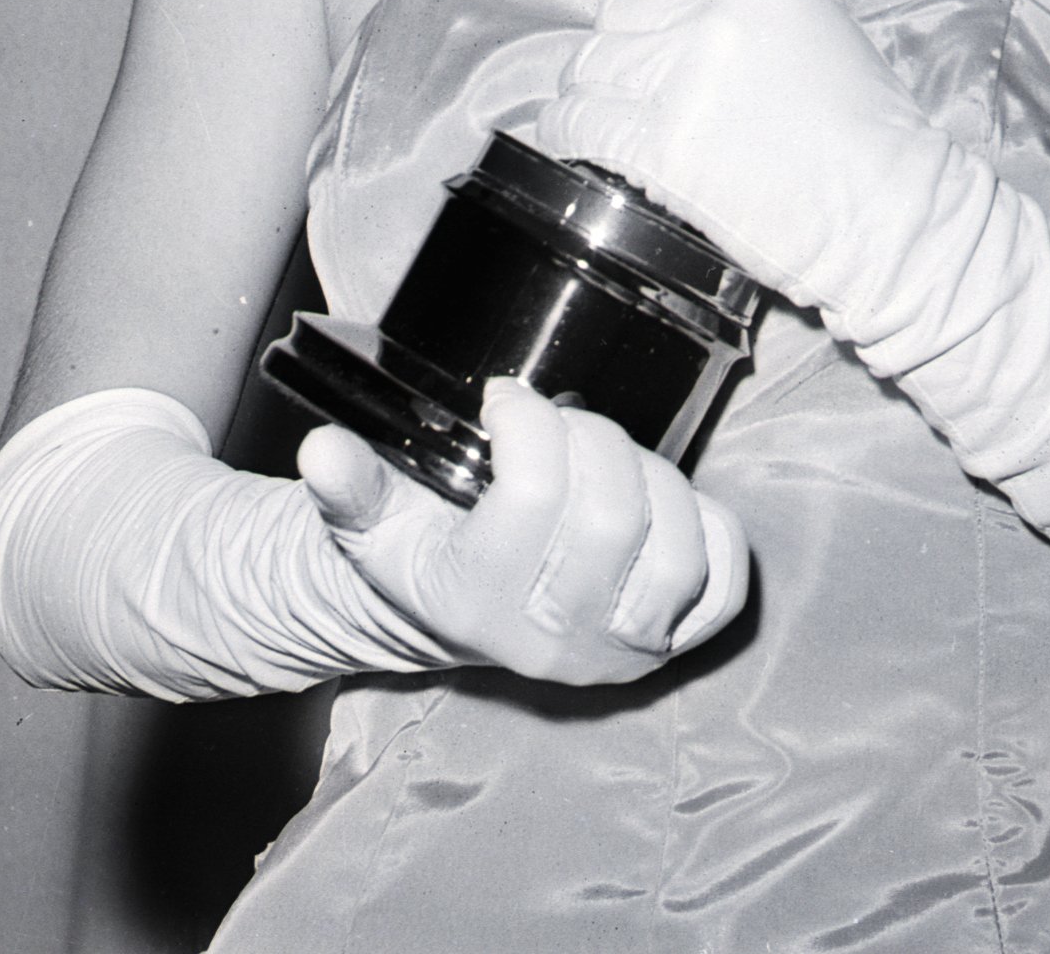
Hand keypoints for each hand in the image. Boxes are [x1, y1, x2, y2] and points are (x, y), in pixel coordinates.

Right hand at [297, 378, 748, 686]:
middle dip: (590, 439)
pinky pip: (728, 581)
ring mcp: (624, 649)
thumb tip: (321, 448)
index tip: (506, 401)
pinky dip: (710, 528)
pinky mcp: (676, 645)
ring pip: (679, 545)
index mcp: (483, 603)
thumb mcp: (371, 523)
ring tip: (606, 460)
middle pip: (614, 514)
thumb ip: (349, 486)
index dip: (528, 422)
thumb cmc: (422, 555)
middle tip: (559, 425)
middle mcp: (559, 640)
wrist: (457, 624)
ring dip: (651, 477)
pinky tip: (663, 503)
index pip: (535, 494)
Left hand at [532, 0, 953, 312]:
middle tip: (631, 80)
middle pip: (615, 7)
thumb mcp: (817, 20)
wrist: (891, 213)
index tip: (635, 12)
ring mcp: (684, 76)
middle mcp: (714, 11)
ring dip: (592, 91)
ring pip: (589, 62)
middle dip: (617, 44)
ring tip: (610, 117)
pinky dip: (568, 131)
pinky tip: (580, 142)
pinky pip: (578, 120)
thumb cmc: (868, 128)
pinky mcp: (660, 144)